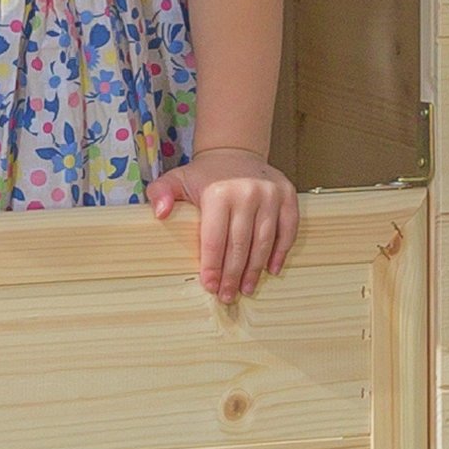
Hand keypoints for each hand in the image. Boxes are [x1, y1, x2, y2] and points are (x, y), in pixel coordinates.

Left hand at [150, 151, 299, 304]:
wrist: (235, 152)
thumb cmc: (205, 175)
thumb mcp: (176, 179)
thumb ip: (161, 193)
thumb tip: (160, 213)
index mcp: (218, 192)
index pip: (215, 239)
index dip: (212, 266)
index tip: (210, 286)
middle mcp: (247, 192)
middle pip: (240, 244)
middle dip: (232, 275)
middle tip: (228, 296)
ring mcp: (270, 194)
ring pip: (265, 241)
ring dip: (255, 269)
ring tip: (247, 288)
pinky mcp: (288, 195)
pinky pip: (288, 229)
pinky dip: (281, 252)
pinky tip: (271, 270)